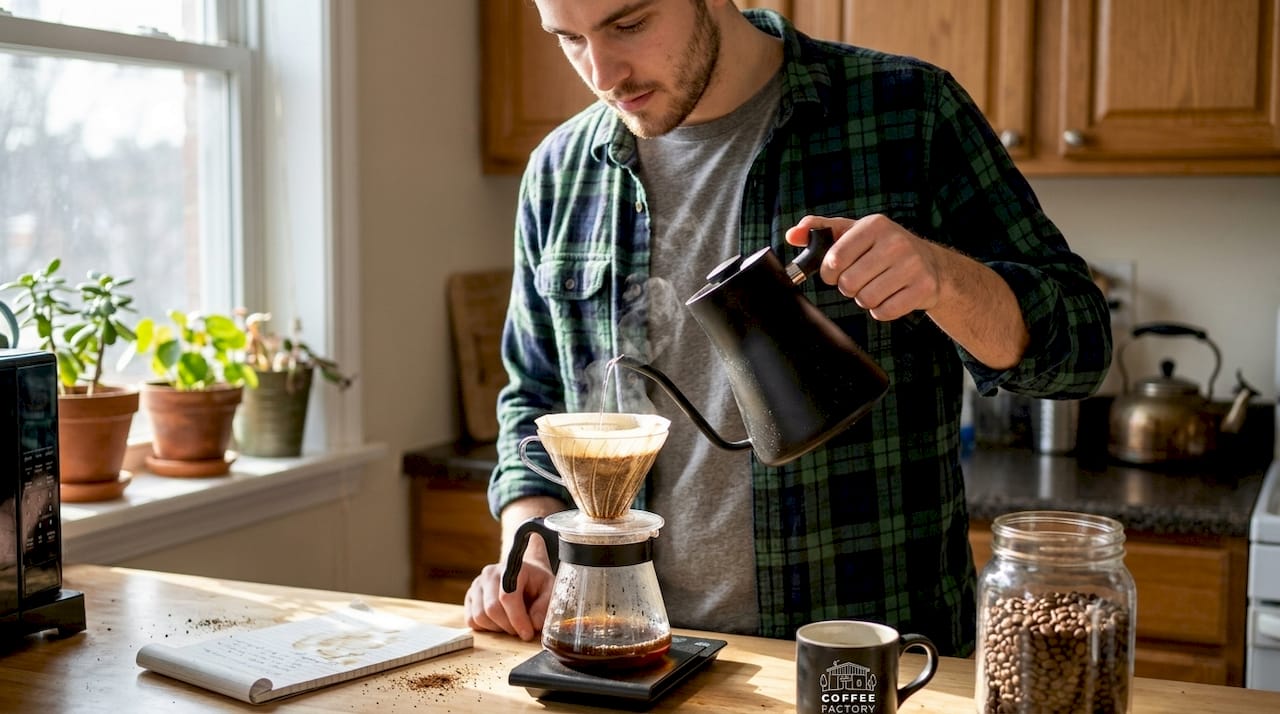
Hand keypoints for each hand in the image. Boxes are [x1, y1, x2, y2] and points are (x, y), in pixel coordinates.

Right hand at [464, 556, 554, 640]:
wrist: (524, 573)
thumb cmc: (537, 582)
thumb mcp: (549, 589)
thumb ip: (544, 606)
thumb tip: (535, 624)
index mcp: (511, 568)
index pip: (508, 597)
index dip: (517, 619)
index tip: (527, 634)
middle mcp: (490, 574)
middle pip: (491, 609)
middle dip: (509, 626)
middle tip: (521, 630)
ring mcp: (477, 585)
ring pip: (480, 617)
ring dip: (497, 628)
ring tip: (511, 624)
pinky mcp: (470, 596)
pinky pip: (471, 620)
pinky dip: (486, 628)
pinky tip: (499, 622)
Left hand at [785, 214, 943, 320]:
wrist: (931, 264)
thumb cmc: (881, 248)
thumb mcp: (852, 232)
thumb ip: (820, 230)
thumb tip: (792, 235)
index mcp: (874, 225)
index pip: (834, 260)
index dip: (829, 272)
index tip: (835, 272)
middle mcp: (896, 242)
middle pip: (848, 283)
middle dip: (848, 287)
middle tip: (861, 279)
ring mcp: (913, 265)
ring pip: (866, 300)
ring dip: (865, 299)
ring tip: (877, 285)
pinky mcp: (924, 288)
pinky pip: (885, 312)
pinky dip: (882, 310)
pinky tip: (891, 296)